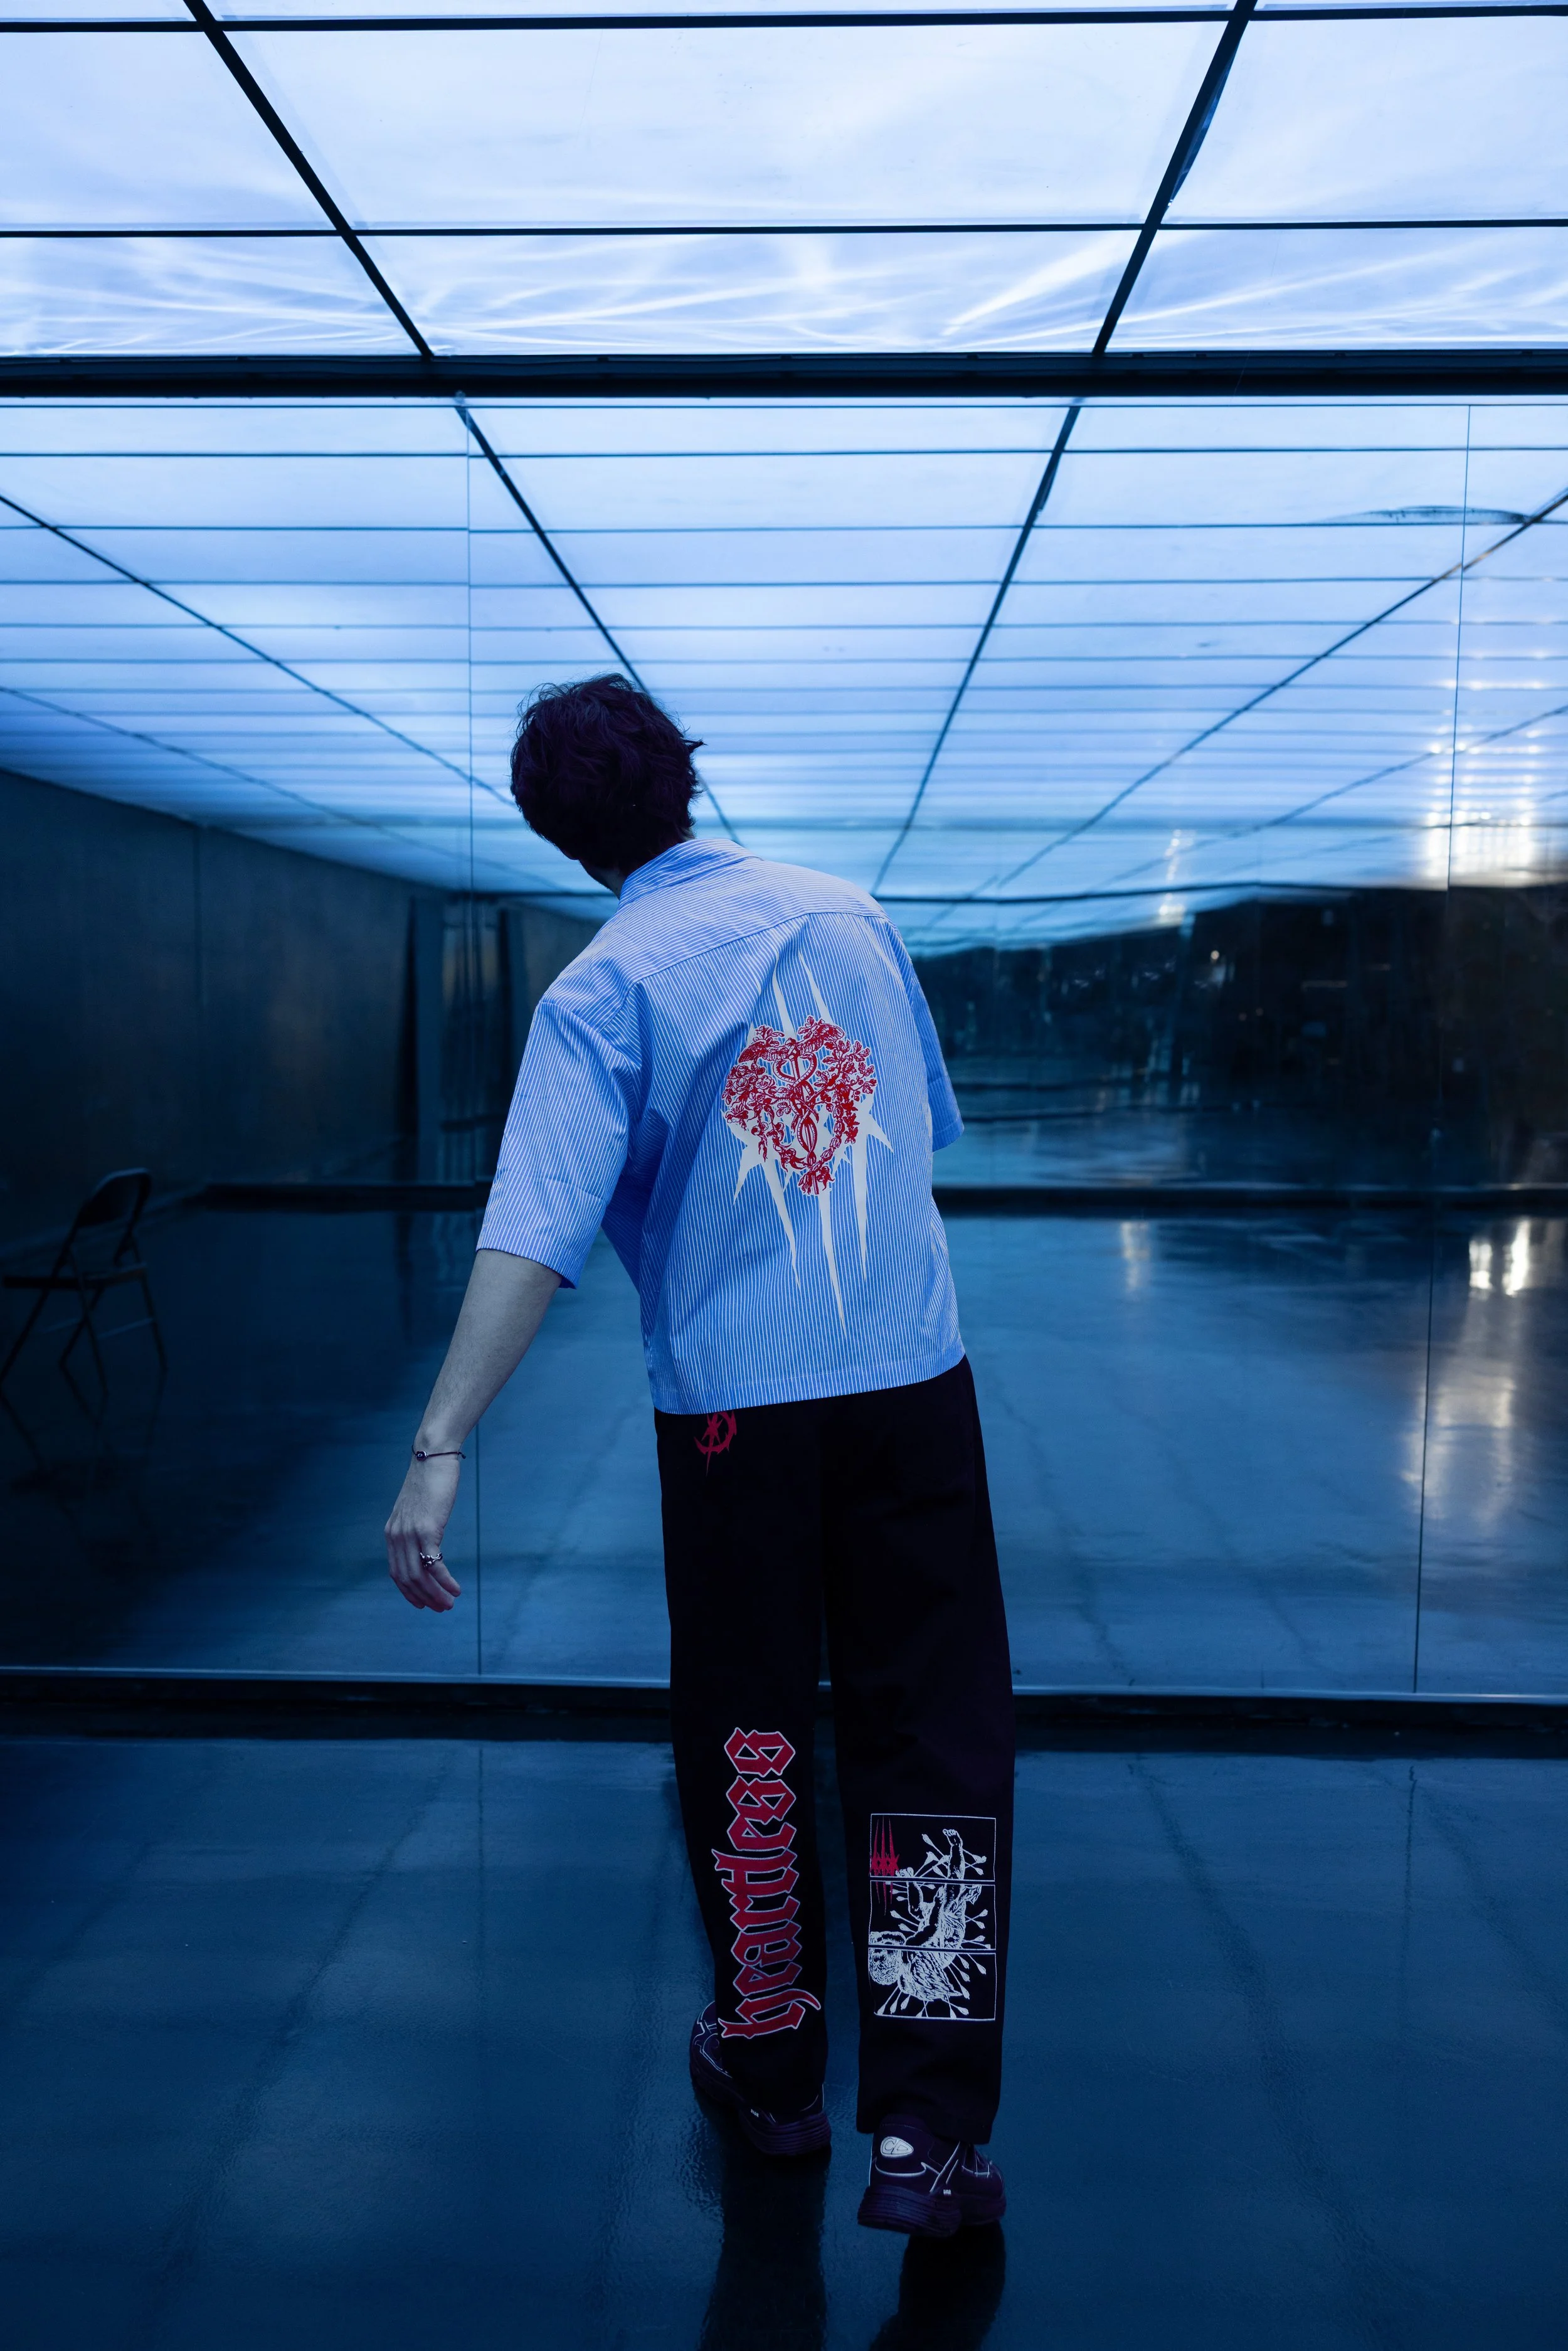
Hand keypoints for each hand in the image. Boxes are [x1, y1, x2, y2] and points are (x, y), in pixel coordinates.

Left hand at [385, 1453, 463, 1610]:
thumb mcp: (416, 1507)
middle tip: (442, 1609)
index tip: (423, 1604)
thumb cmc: (429, 1479)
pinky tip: (455, 1588)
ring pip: (419, 1576)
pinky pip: (434, 1564)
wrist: (432, 1455)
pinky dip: (445, 1580)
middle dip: (425, 1598)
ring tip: (450, 1604)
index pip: (396, 1573)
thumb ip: (416, 1526)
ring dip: (435, 1594)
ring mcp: (410, 1533)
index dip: (409, 1593)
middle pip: (407, 1579)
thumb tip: (426, 1541)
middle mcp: (396, 1536)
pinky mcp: (427, 1529)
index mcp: (392, 1533)